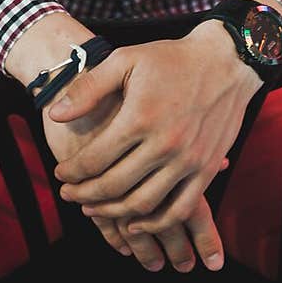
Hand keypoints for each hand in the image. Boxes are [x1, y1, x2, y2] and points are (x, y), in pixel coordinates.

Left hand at [48, 28, 260, 240]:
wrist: (226, 61)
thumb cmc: (170, 59)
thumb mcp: (125, 60)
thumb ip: (89, 88)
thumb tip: (55, 115)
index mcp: (140, 117)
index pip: (95, 159)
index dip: (72, 172)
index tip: (60, 174)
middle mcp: (165, 144)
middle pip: (114, 187)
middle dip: (85, 195)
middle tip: (70, 195)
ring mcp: (189, 160)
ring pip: (143, 204)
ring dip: (114, 213)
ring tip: (94, 208)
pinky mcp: (208, 168)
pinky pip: (179, 209)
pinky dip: (155, 223)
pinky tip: (136, 222)